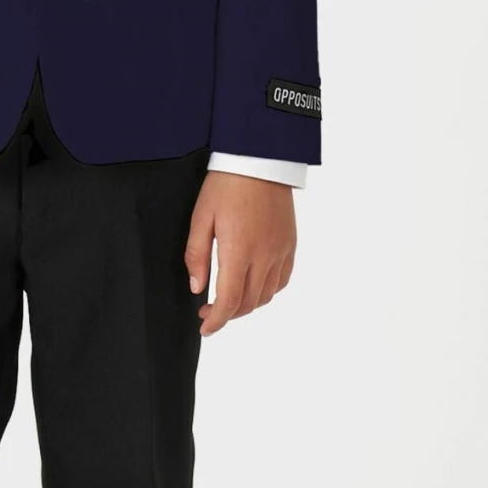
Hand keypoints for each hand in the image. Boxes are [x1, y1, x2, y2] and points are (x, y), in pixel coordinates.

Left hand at [185, 172, 295, 334]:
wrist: (260, 159)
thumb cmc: (226, 184)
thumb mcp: (201, 217)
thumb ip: (197, 256)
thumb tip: (197, 289)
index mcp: (240, 251)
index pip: (230, 301)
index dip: (217, 321)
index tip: (205, 328)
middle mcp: (265, 255)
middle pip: (249, 303)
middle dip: (228, 315)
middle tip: (209, 312)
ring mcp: (281, 250)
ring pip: (267, 295)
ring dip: (247, 305)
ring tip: (229, 300)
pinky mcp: (290, 243)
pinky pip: (282, 279)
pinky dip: (267, 291)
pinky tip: (254, 285)